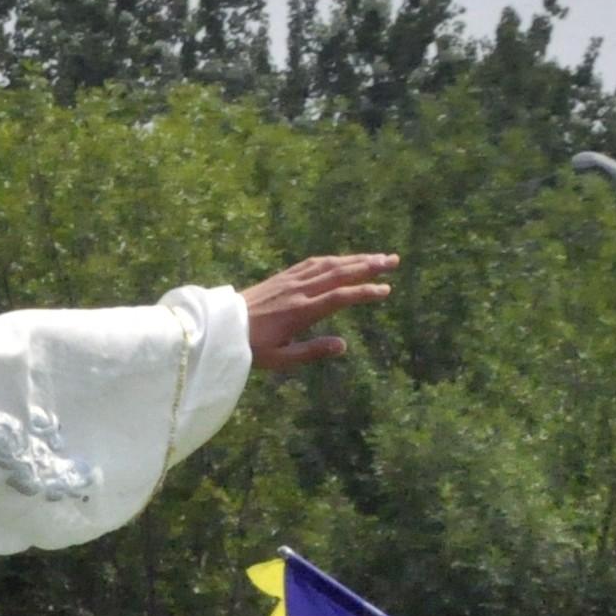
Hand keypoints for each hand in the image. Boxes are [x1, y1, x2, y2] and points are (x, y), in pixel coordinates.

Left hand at [242, 253, 397, 369]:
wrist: (221, 327)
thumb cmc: (251, 348)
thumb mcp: (280, 359)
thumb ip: (312, 351)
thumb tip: (343, 346)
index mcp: (300, 312)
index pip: (339, 297)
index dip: (364, 292)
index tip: (386, 290)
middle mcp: (298, 291)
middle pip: (339, 273)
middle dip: (369, 265)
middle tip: (394, 261)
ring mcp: (290, 281)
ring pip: (328, 264)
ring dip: (355, 258)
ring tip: (379, 257)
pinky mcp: (282, 277)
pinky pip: (312, 263)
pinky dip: (333, 259)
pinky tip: (345, 259)